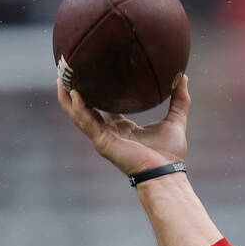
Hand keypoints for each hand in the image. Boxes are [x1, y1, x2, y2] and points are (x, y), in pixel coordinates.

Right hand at [57, 75, 190, 175]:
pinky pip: (86, 123)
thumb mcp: (176, 120)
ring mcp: (103, 137)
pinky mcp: (102, 142)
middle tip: (67, 71)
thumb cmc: (170, 154)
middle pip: (84, 109)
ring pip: (78, 115)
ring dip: (68, 98)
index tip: (91, 74)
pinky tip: (74, 94)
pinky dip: (79, 109)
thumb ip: (179, 100)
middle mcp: (110, 131)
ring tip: (61, 79)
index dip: (96, 92)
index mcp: (123, 127)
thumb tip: (183, 77)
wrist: (167, 173)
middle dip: (73, 92)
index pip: (103, 107)